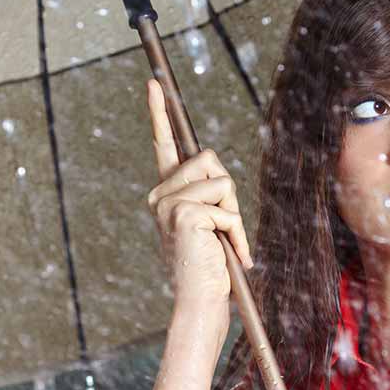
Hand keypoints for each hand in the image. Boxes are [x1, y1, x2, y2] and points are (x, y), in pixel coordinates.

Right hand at [145, 78, 252, 319]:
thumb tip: (219, 175)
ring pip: (221, 181)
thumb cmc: (211, 270)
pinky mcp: (183, 213)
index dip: (160, 115)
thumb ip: (211, 198)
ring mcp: (167, 203)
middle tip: (224, 232)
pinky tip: (225, 253)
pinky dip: (236, 231)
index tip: (154, 85)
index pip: (164, 148)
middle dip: (228, 196)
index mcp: (166, 196)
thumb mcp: (212, 228)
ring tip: (223, 245)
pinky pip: (227, 205)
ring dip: (233, 215)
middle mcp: (160, 195)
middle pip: (209, 159)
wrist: (201, 304)